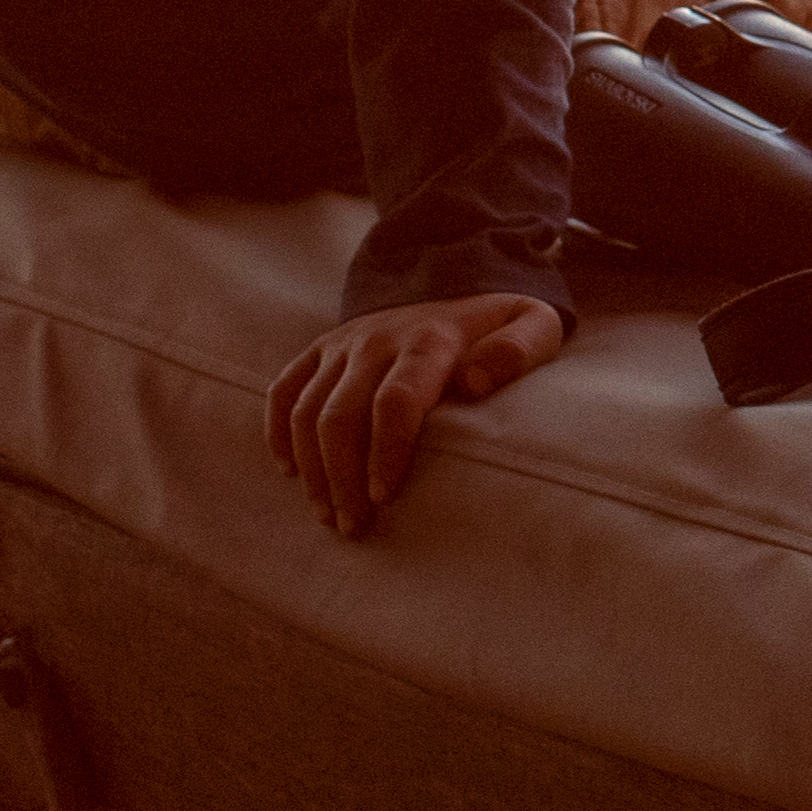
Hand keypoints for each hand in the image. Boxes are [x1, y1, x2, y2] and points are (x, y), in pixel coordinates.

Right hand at [266, 294, 569, 537]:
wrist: (456, 285)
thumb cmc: (499, 328)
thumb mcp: (535, 326)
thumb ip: (520, 350)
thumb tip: (476, 381)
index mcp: (428, 341)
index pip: (396, 402)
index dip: (385, 452)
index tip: (385, 496)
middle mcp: (377, 340)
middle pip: (341, 416)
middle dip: (342, 477)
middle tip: (354, 525)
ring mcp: (343, 344)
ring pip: (306, 411)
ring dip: (312, 469)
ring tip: (329, 514)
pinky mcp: (320, 349)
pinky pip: (283, 390)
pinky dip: (277, 432)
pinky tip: (290, 471)